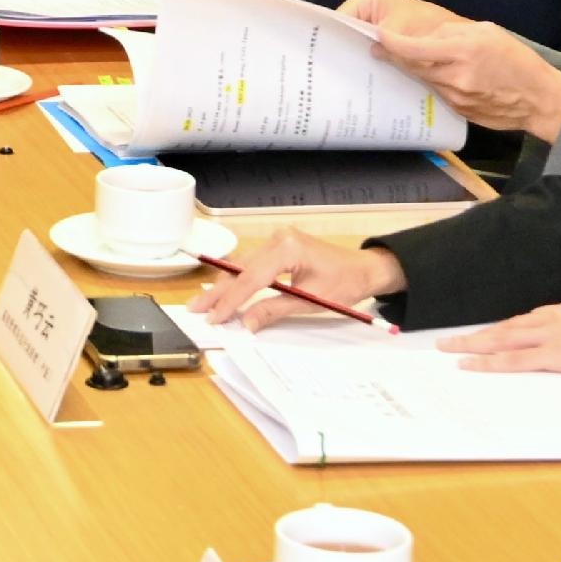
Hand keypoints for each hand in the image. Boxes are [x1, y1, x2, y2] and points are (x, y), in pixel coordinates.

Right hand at [195, 228, 403, 327]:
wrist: (364, 269)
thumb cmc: (345, 284)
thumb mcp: (310, 301)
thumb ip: (274, 309)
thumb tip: (247, 323)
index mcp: (288, 248)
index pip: (250, 278)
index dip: (230, 301)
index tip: (214, 317)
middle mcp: (279, 238)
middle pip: (241, 269)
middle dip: (219, 292)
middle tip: (196, 309)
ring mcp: (278, 239)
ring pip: (243, 265)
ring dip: (225, 285)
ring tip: (205, 303)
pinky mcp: (279, 244)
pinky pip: (252, 262)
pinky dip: (238, 279)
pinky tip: (224, 291)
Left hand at [337, 0, 560, 135]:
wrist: (539, 99)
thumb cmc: (517, 60)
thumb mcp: (488, 32)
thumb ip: (454, 32)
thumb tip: (427, 35)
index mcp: (463, 51)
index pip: (415, 48)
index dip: (392, 42)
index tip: (376, 36)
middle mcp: (455, 76)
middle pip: (412, 66)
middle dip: (392, 56)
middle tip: (376, 48)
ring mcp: (456, 97)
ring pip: (423, 80)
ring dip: (410, 69)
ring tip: (396, 58)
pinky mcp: (458, 110)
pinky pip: (437, 93)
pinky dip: (430, 82)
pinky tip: (429, 75)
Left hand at [437, 299, 560, 378]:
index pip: (526, 320)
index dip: (502, 328)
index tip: (485, 334)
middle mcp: (553, 319)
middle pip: (506, 327)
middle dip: (476, 334)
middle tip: (449, 340)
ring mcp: (551, 336)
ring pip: (502, 339)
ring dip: (473, 345)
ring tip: (449, 350)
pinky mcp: (554, 355)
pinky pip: (514, 360)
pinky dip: (489, 362)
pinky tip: (471, 365)